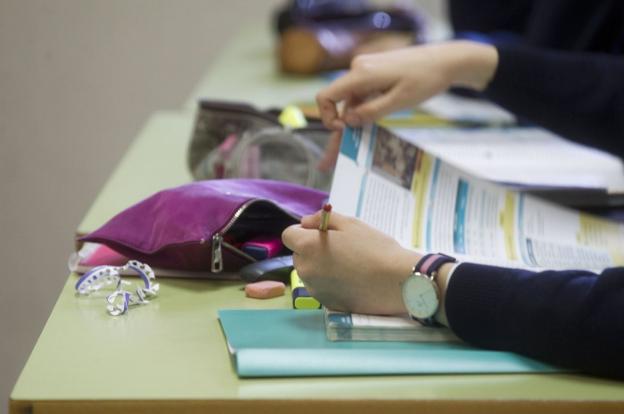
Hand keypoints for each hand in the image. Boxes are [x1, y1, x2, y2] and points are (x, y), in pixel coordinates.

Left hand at [282, 210, 420, 314]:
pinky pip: (321, 287)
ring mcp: (314, 289)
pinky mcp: (326, 303)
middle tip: (339, 248)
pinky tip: (352, 280)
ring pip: (309, 272)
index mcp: (308, 247)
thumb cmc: (375, 248)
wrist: (396, 282)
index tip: (322, 232)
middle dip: (311, 249)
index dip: (304, 231)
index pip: (289, 235)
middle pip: (298, 254)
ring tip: (348, 265)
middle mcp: (305, 269)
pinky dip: (330, 283)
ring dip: (320, 266)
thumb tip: (305, 222)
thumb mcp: (350, 224)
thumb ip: (321, 219)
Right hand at [315, 41, 497, 166]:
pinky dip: (362, 114)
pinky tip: (362, 132)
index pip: (326, 96)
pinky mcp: (374, 74)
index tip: (344, 131)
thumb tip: (347, 122)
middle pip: (338, 104)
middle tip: (330, 162)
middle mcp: (358, 69)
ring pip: (350, 103)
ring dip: (350, 125)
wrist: (446, 60)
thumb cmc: (426, 78)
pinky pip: (362, 97)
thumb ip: (372, 111)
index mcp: (361, 73)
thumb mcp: (400, 101)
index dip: (328, 117)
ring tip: (346, 152)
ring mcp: (366, 71)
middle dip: (336, 132)